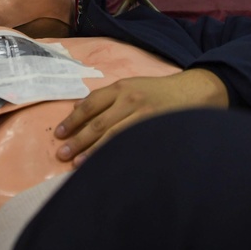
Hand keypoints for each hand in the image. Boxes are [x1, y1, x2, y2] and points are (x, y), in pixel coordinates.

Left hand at [54, 69, 227, 165]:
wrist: (191, 92)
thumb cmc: (156, 91)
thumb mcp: (130, 85)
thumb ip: (105, 97)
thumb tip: (76, 108)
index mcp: (122, 87)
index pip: (90, 105)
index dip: (73, 120)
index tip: (59, 134)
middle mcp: (131, 100)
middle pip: (98, 123)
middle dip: (78, 140)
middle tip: (62, 154)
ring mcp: (144, 116)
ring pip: (113, 137)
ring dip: (93, 152)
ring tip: (77, 164)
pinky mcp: (155, 130)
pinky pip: (131, 145)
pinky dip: (116, 155)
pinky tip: (106, 164)